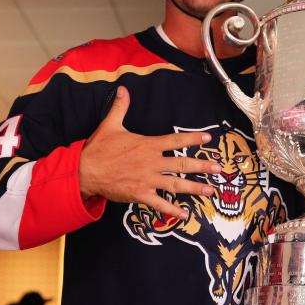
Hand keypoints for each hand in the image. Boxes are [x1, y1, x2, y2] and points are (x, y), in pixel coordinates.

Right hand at [79, 86, 220, 218]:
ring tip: (210, 191)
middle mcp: (151, 162)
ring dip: (194, 188)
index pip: (175, 140)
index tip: (208, 138)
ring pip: (176, 184)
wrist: (85, 170)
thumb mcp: (110, 125)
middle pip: (182, 164)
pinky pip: (160, 204)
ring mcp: (147, 180)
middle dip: (202, 166)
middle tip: (219, 169)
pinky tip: (185, 215)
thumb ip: (121, 107)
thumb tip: (123, 89)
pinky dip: (173, 210)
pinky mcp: (140, 194)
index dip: (193, 138)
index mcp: (147, 145)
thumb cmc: (99, 148)